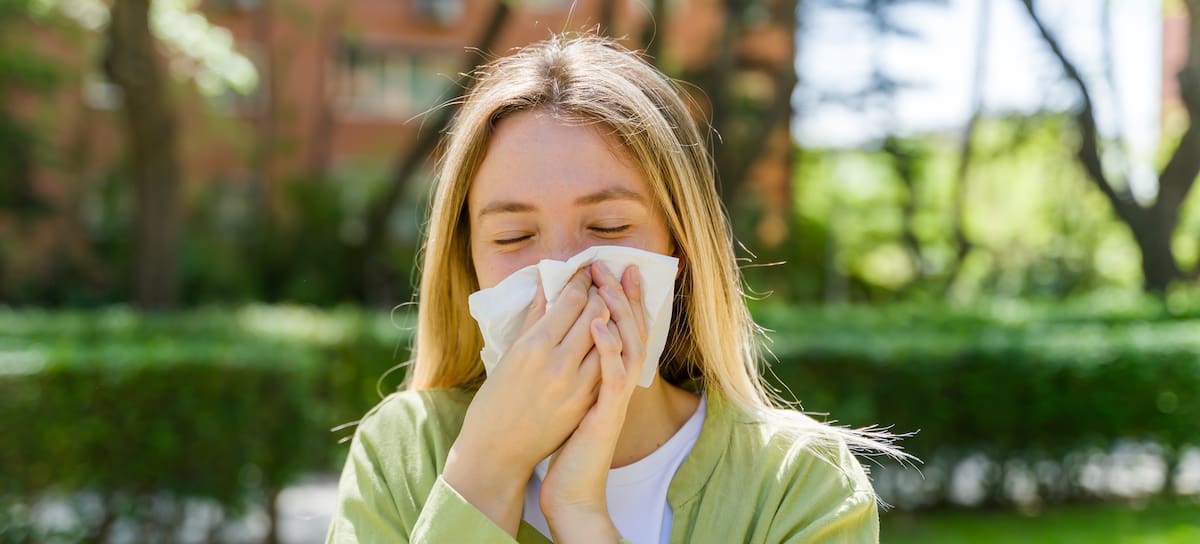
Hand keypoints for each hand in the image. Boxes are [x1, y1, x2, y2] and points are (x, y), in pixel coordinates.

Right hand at [443, 267, 606, 534]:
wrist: (498, 451)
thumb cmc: (495, 401)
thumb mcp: (509, 354)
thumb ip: (533, 319)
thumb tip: (547, 286)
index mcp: (533, 346)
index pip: (571, 301)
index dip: (582, 281)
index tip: (584, 272)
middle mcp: (558, 363)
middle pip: (595, 314)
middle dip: (600, 293)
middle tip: (601, 282)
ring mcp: (577, 385)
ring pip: (608, 338)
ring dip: (611, 318)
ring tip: (607, 307)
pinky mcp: (587, 403)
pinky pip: (608, 365)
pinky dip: (611, 346)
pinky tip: (609, 337)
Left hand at [541, 263, 647, 539]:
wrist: (571, 489)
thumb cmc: (563, 442)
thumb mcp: (568, 394)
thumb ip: (570, 361)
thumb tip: (557, 329)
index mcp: (609, 375)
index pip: (623, 327)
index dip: (622, 297)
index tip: (615, 267)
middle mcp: (618, 383)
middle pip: (630, 329)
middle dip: (622, 294)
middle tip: (613, 264)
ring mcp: (614, 397)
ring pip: (628, 346)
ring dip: (618, 312)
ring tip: (607, 283)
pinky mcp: (606, 413)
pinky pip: (613, 376)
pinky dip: (608, 348)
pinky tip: (599, 326)